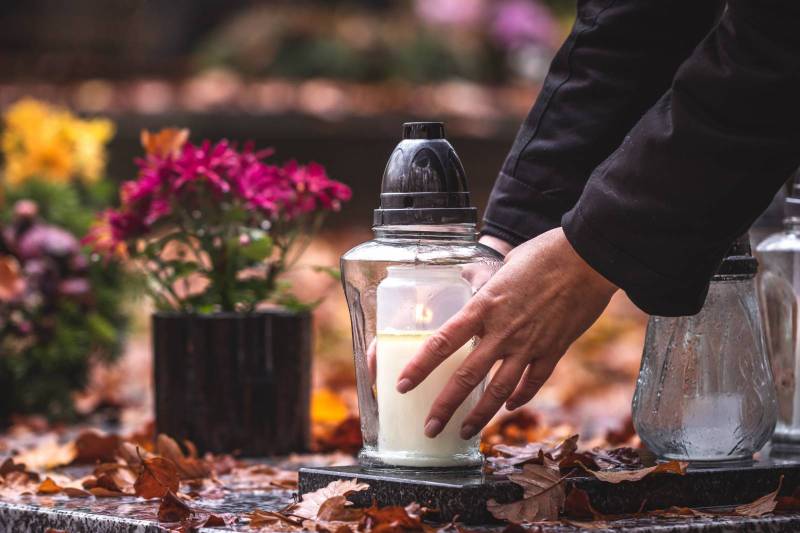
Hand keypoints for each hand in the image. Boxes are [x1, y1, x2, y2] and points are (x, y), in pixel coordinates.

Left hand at [396, 227, 617, 438]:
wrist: (588, 258)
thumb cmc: (545, 254)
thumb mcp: (504, 264)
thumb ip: (484, 281)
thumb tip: (468, 279)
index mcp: (484, 307)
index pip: (442, 342)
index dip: (420, 367)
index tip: (403, 385)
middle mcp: (503, 331)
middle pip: (467, 377)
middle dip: (445, 407)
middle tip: (430, 428)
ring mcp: (530, 344)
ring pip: (500, 390)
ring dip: (480, 415)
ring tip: (465, 431)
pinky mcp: (554, 350)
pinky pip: (533, 382)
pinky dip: (519, 397)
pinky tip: (508, 407)